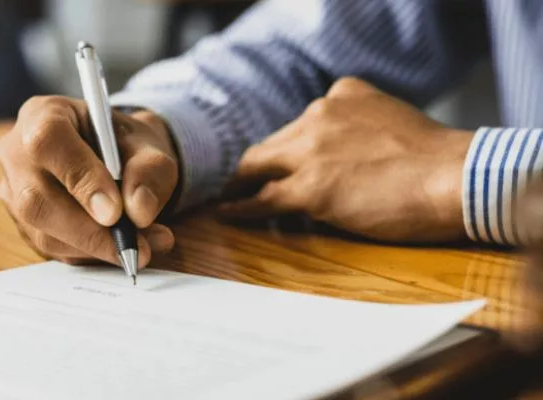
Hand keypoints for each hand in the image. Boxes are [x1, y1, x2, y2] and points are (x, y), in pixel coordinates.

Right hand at [0, 96, 178, 265]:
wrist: (115, 157)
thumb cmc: (124, 145)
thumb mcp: (148, 144)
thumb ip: (149, 170)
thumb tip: (140, 210)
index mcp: (43, 114)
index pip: (48, 142)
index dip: (80, 178)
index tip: (115, 211)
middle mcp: (16, 152)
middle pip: (36, 197)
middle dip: (89, 231)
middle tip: (134, 247)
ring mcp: (12, 191)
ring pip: (41, 231)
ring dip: (95, 248)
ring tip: (143, 247)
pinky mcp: (21, 223)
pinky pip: (50, 248)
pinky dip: (90, 255)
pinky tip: (119, 248)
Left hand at [221, 77, 472, 241]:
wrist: (458, 177)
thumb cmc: (437, 161)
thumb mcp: (392, 120)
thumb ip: (359, 130)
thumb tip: (339, 160)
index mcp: (342, 94)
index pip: (300, 123)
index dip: (285, 148)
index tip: (276, 161)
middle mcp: (320, 113)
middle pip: (271, 144)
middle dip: (255, 166)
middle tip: (239, 182)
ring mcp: (311, 150)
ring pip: (258, 168)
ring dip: (240, 185)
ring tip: (227, 198)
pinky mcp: (310, 187)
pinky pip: (262, 199)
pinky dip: (241, 207)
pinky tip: (229, 213)